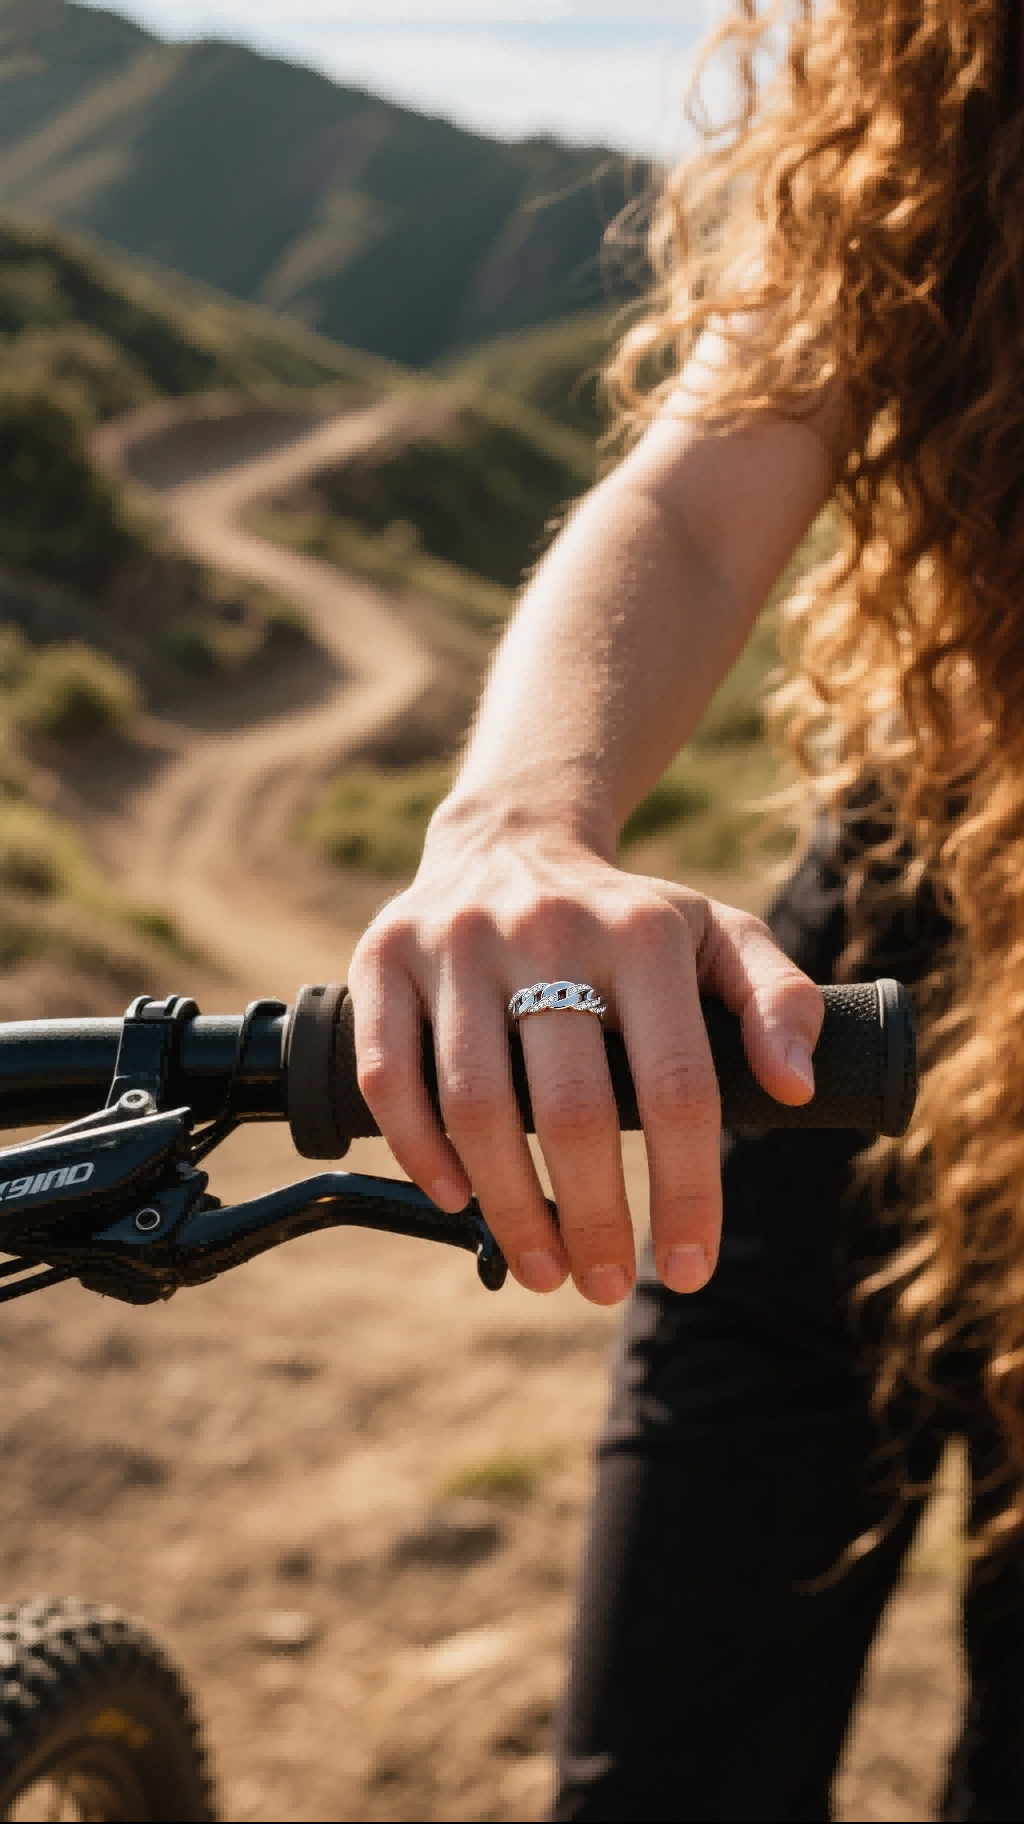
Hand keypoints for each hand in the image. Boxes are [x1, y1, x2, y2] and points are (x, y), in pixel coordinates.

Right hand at [348, 805, 822, 1305]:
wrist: (509, 839)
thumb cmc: (626, 919)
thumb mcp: (718, 936)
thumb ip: (779, 1000)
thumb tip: (795, 1088)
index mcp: (642, 932)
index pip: (676, 1087)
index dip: (686, 1191)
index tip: (688, 1267)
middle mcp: (546, 928)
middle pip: (573, 1110)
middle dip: (594, 1219)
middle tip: (604, 1285)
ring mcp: (456, 942)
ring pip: (477, 1104)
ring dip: (510, 1207)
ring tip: (543, 1269)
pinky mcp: (383, 956)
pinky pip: (390, 1074)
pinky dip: (419, 1151)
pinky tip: (457, 1200)